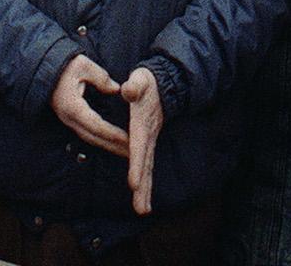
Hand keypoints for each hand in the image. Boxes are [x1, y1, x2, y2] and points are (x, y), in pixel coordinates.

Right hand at [49, 54, 127, 158]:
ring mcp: (68, 121)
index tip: (128, 140)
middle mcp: (69, 118)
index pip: (96, 125)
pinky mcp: (70, 120)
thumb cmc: (64, 66)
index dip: (112, 134)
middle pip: (93, 138)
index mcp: (72, 107)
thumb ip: (101, 78)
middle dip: (113, 146)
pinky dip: (100, 140)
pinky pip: (86, 134)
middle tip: (132, 153)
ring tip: (125, 152)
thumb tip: (117, 89)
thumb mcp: (83, 65)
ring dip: (107, 146)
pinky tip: (111, 143)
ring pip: (90, 138)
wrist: (43, 69)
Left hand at [121, 65, 164, 215]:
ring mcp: (150, 142)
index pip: (139, 147)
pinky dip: (146, 183)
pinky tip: (143, 198)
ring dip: (146, 191)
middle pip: (146, 165)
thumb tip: (128, 90)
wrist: (162, 84)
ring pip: (148, 169)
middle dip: (144, 188)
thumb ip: (135, 85)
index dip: (137, 165)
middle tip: (141, 209)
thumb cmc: (147, 83)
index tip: (134, 184)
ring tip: (143, 210)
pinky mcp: (148, 144)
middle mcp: (148, 137)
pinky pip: (147, 166)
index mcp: (142, 124)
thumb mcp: (141, 80)